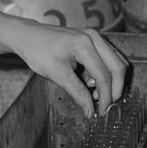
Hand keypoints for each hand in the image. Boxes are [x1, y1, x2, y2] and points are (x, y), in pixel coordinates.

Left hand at [2, 19, 127, 115]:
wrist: (28, 36)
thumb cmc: (38, 51)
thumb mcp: (57, 75)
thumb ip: (77, 92)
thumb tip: (90, 110)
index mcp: (84, 45)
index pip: (104, 75)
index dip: (105, 96)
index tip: (101, 111)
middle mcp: (94, 37)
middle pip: (118, 67)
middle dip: (114, 89)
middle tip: (105, 105)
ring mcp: (95, 37)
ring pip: (116, 62)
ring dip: (111, 81)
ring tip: (93, 94)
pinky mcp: (93, 40)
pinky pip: (108, 58)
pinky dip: (104, 73)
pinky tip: (89, 82)